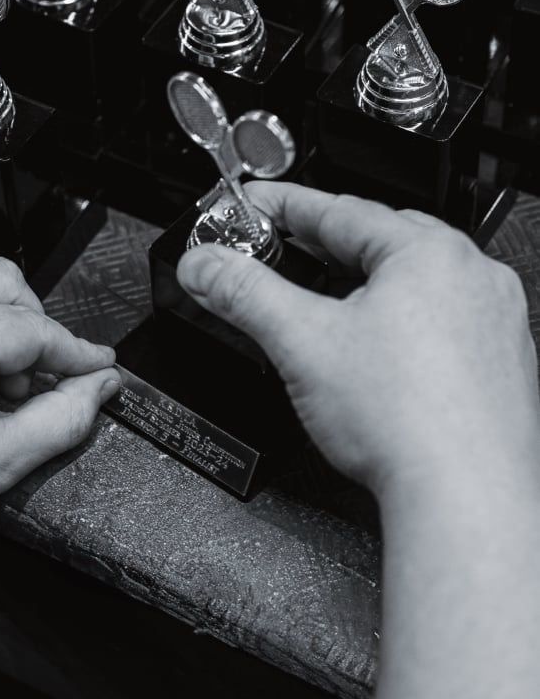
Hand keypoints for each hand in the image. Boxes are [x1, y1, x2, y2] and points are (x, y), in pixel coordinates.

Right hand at [177, 183, 539, 493]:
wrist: (464, 496)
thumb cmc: (408, 421)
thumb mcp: (301, 341)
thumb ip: (243, 293)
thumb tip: (206, 266)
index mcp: (429, 254)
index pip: (339, 210)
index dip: (283, 205)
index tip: (253, 205)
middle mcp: (472, 277)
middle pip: (378, 241)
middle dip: (321, 245)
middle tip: (277, 253)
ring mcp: (492, 321)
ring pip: (410, 284)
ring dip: (359, 285)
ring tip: (317, 305)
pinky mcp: (497, 364)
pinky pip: (436, 321)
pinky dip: (395, 322)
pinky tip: (369, 351)